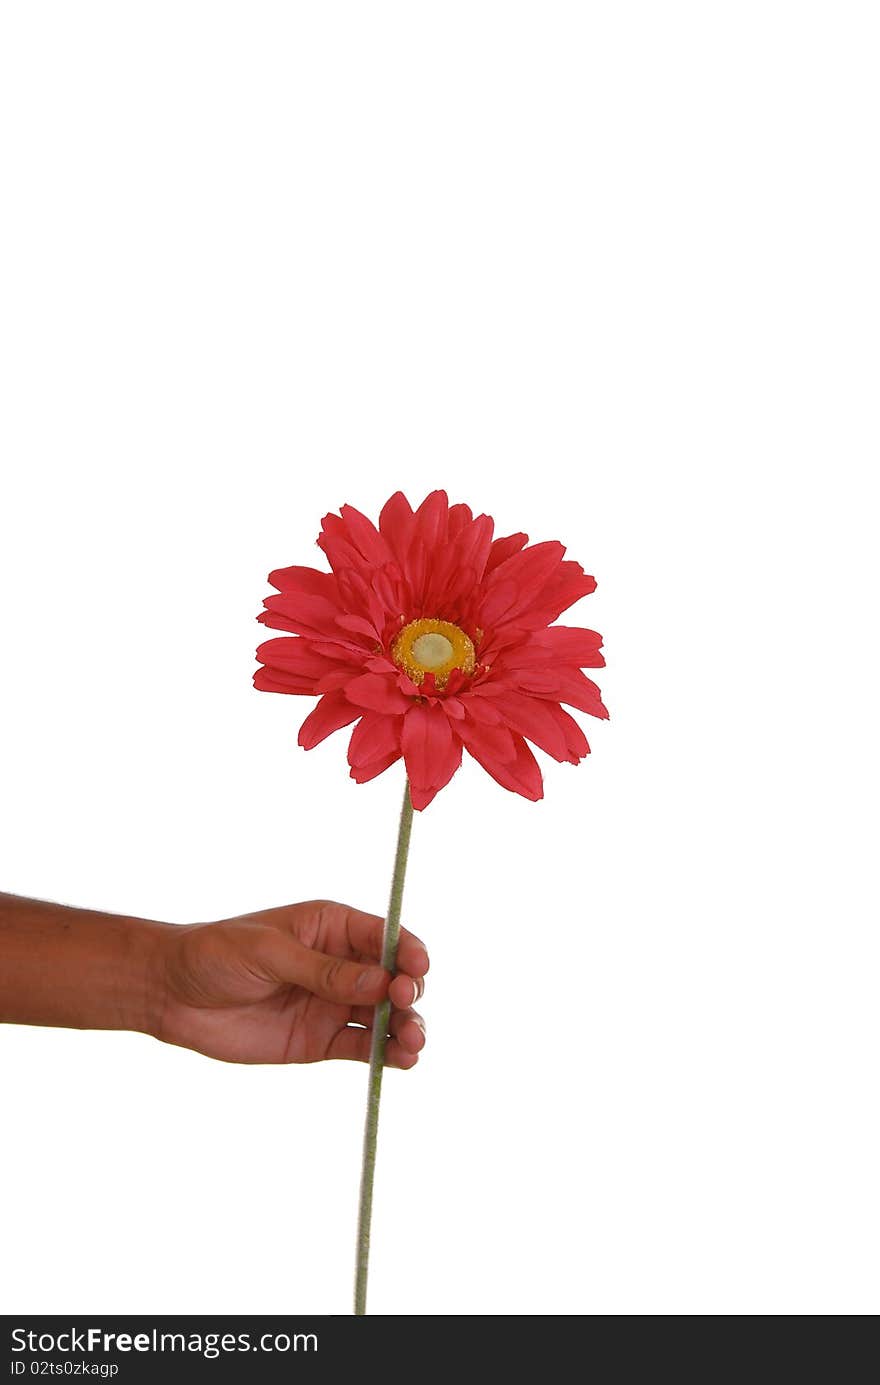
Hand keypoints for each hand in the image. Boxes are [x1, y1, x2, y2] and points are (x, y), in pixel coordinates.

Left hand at [154, 900, 427, 1066]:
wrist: (171, 994)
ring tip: (414, 1042)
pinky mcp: (320, 1041)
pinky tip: (402, 1059)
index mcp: (332, 927)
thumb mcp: (269, 952)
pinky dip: (387, 1053)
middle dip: (408, 991)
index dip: (407, 951)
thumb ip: (322, 970)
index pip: (384, 936)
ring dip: (407, 1026)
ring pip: (385, 1016)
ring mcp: (332, 1004)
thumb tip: (379, 981)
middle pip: (392, 978)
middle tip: (403, 1003)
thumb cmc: (216, 955)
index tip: (417, 968)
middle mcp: (341, 965)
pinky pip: (362, 1047)